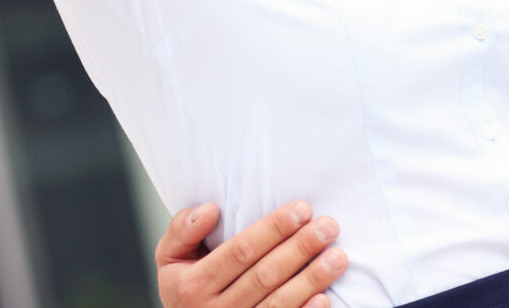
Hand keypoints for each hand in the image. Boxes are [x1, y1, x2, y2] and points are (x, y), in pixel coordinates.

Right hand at [155, 202, 346, 307]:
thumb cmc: (184, 285)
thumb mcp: (170, 258)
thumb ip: (182, 230)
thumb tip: (209, 209)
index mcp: (192, 285)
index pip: (240, 251)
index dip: (272, 230)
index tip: (302, 209)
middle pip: (264, 276)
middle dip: (299, 249)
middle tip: (328, 227)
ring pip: (278, 304)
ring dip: (311, 280)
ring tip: (338, 257)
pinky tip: (324, 298)